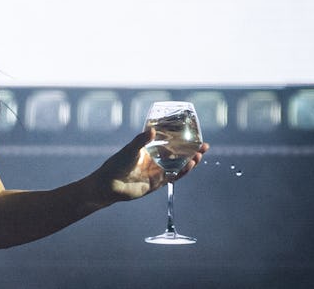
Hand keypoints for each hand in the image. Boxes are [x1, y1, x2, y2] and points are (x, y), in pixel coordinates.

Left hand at [91, 129, 208, 203]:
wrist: (109, 184)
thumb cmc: (116, 164)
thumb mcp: (130, 150)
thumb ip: (141, 140)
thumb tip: (152, 129)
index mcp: (149, 151)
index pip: (169, 145)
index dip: (182, 141)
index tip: (193, 135)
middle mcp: (155, 162)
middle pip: (178, 156)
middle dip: (192, 152)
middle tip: (204, 145)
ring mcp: (157, 173)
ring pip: (178, 167)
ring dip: (190, 162)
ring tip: (199, 154)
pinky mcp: (157, 183)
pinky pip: (172, 177)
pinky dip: (181, 171)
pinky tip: (189, 164)